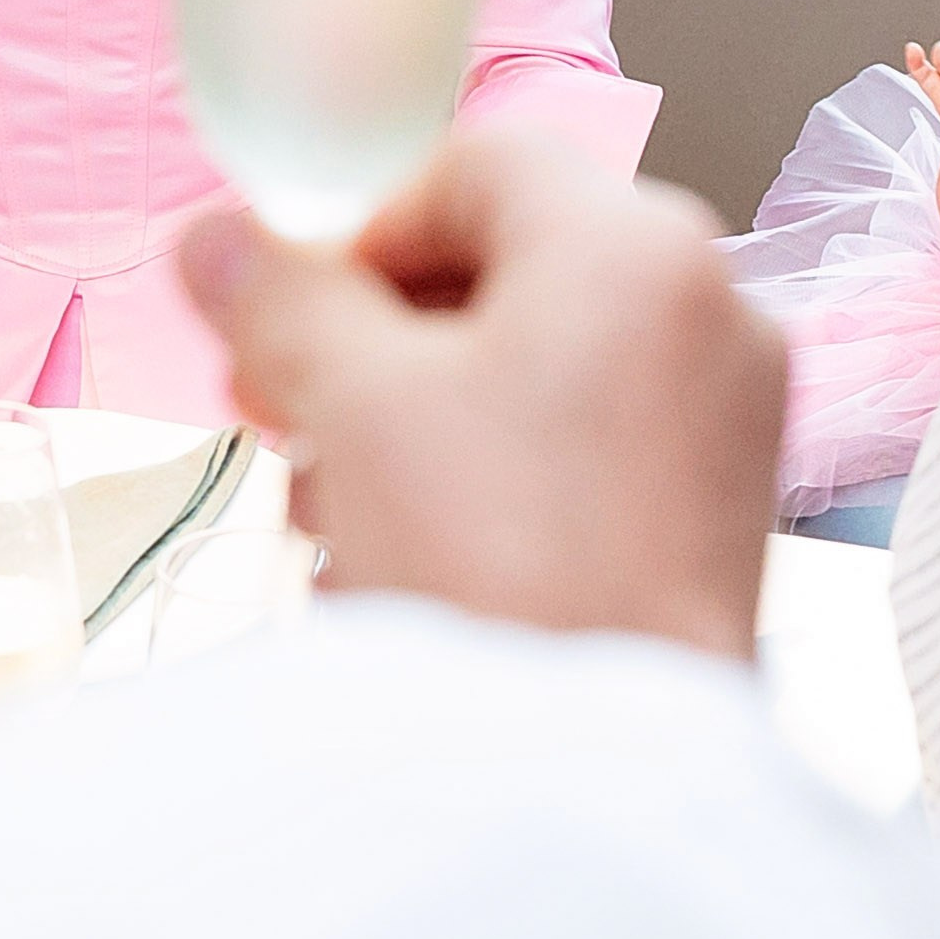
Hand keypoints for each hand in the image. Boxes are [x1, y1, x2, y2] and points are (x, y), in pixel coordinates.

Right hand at [179, 137, 786, 661]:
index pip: (470, 165)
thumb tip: (214, 238)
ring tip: (325, 487)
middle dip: (369, 329)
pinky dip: (482, 465)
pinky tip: (400, 543)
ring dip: (410, 405)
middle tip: (274, 395)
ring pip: (532, 362)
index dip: (351, 224)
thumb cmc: (495, 564)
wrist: (599, 773)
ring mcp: (724, 417)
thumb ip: (279, 296)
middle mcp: (709, 309)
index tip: (273, 302)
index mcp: (636, 248)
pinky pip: (577, 443)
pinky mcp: (713, 514)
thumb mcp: (352, 403)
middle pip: (501, 264)